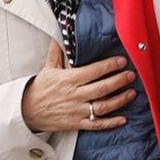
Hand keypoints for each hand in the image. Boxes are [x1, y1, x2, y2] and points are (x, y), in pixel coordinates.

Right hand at [20, 41, 136, 132]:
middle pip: (102, 88)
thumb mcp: (47, 69)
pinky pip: (96, 124)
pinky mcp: (77, 124)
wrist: (26, 112)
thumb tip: (59, 35)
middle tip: (132, 75)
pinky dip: (111, 123)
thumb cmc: (39, 89)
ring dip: (119, 100)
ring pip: (103, 106)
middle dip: (119, 81)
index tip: (122, 61)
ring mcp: (76, 111)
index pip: (93, 71)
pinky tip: (123, 119)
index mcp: (68, 80)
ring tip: (132, 93)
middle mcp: (74, 96)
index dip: (109, 66)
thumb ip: (56, 52)